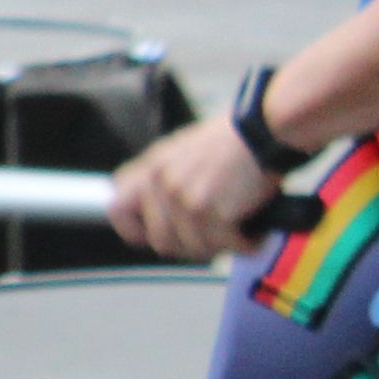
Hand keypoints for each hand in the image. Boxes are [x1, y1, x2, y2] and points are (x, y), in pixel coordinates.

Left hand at [110, 115, 290, 263]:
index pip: (117, 209)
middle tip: (213, 240)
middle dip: (190, 247)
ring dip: (220, 246)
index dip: (135, 230)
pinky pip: (225, 245)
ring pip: (195, 248)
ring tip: (237, 231)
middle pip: (162, 241)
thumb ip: (163, 179)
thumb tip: (155, 213)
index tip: (152, 237)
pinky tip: (254, 233)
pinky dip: (245, 244)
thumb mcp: (181, 151)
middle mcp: (160, 183)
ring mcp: (183, 198)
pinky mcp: (210, 211)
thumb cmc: (231, 143)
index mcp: (150, 167)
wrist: (261, 130)